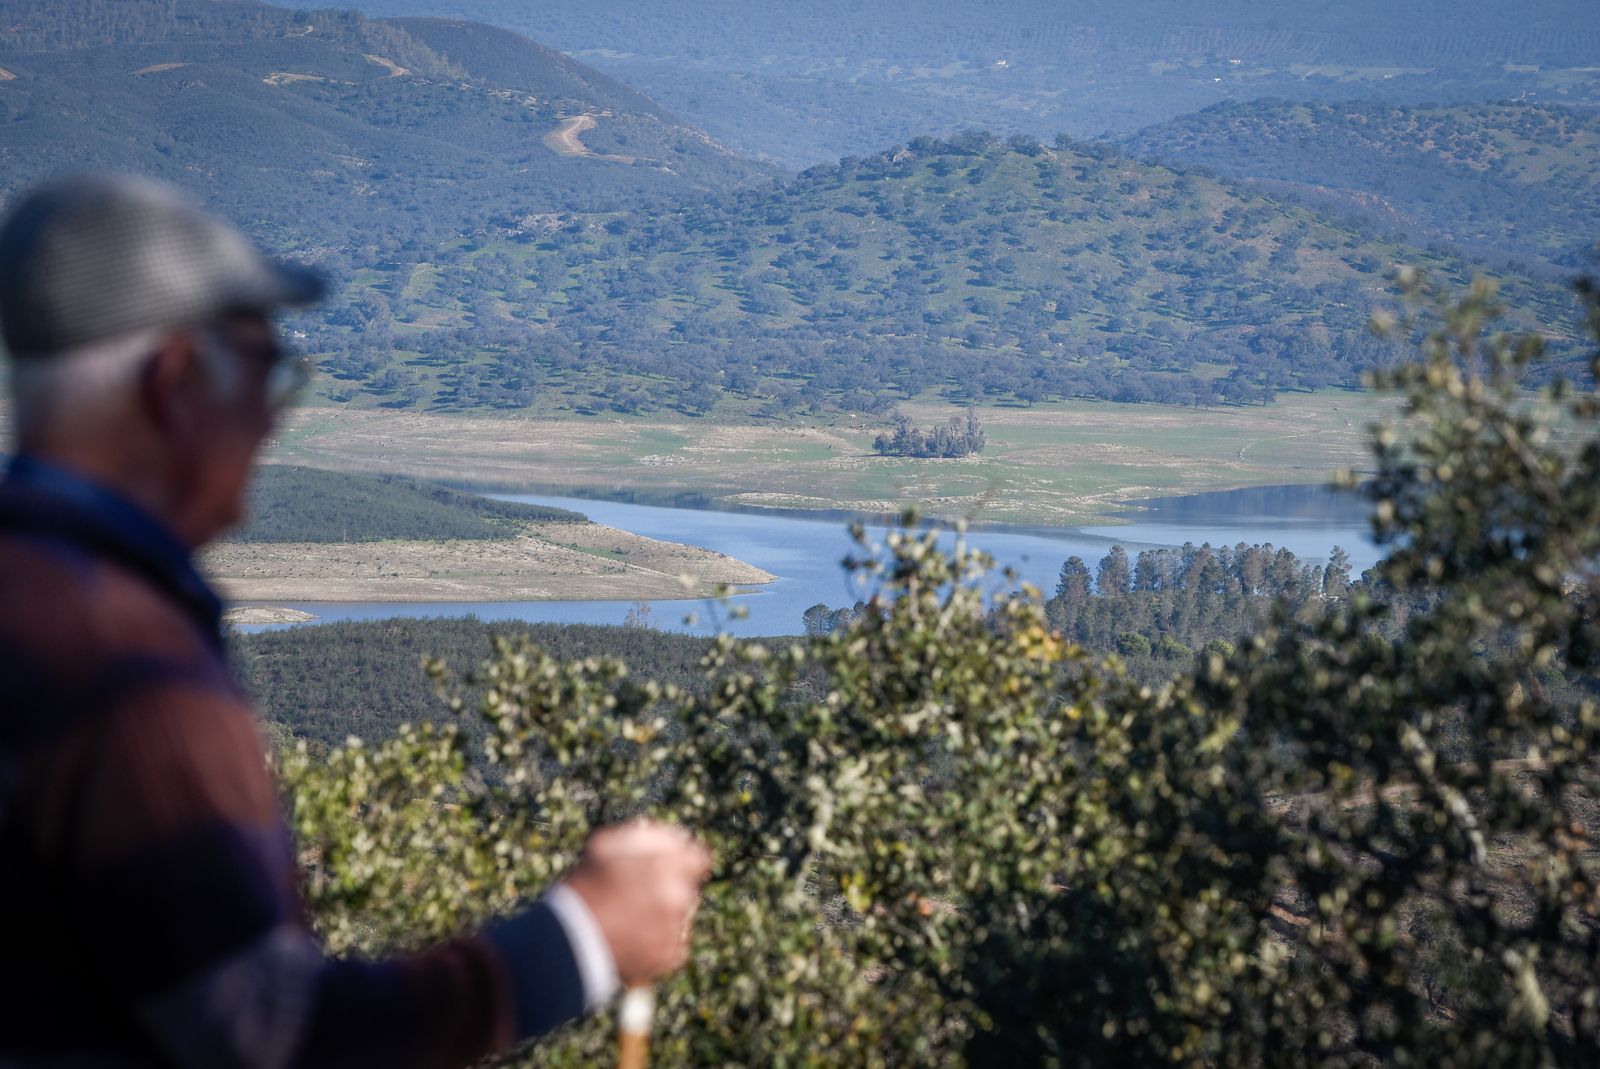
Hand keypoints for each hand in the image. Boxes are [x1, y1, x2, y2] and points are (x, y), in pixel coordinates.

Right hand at [564, 820, 711, 985]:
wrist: (570, 938)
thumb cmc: (585, 886)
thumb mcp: (608, 845)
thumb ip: (647, 837)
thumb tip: (674, 838)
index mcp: (669, 865)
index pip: (699, 859)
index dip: (685, 862)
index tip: (674, 867)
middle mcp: (679, 896)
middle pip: (685, 889)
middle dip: (668, 890)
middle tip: (637, 897)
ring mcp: (675, 928)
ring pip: (677, 918)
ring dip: (661, 917)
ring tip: (626, 921)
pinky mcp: (669, 956)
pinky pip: (671, 946)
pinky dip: (656, 944)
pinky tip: (629, 940)